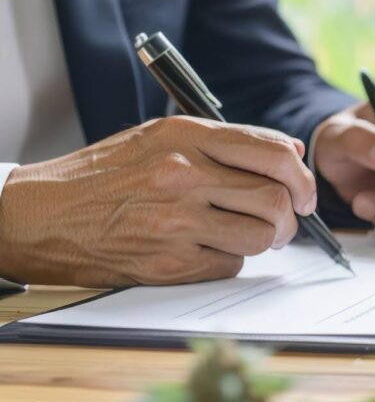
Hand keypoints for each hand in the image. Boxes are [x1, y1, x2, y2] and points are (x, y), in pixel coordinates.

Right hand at [0, 117, 317, 287]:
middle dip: (294, 214)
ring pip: (262, 236)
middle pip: (276, 198)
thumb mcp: (161, 136)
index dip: (302, 176)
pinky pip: (230, 264)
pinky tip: (211, 249)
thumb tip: (291, 152)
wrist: (41, 214)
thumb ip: (228, 141)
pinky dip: (232, 259)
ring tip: (255, 235)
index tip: (305, 192)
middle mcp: (183, 175)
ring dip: (269, 240)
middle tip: (288, 220)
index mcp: (186, 136)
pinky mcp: (168, 262)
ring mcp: (176, 221)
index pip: (273, 152)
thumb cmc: (106, 174)